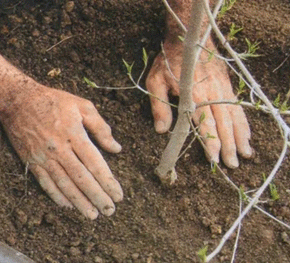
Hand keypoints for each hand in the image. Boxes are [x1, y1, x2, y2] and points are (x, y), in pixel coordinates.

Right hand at [0, 85, 122, 218]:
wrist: (18, 100)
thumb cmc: (54, 101)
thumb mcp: (82, 106)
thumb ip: (101, 128)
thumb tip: (116, 148)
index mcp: (74, 134)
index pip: (95, 163)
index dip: (107, 181)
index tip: (118, 195)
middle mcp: (59, 149)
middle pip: (81, 178)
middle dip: (97, 196)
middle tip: (110, 210)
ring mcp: (44, 157)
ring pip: (64, 184)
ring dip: (79, 201)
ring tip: (92, 215)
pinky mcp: (31, 161)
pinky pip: (45, 183)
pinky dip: (57, 196)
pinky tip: (68, 205)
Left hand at [146, 40, 251, 167]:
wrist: (191, 38)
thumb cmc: (170, 61)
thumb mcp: (156, 82)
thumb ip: (159, 106)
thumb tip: (162, 131)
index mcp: (194, 95)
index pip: (205, 123)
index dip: (210, 142)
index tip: (214, 158)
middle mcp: (212, 93)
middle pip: (223, 123)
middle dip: (229, 145)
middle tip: (232, 164)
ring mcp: (223, 89)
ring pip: (234, 117)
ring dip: (240, 137)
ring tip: (245, 154)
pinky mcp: (227, 86)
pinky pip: (238, 107)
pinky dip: (243, 123)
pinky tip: (247, 135)